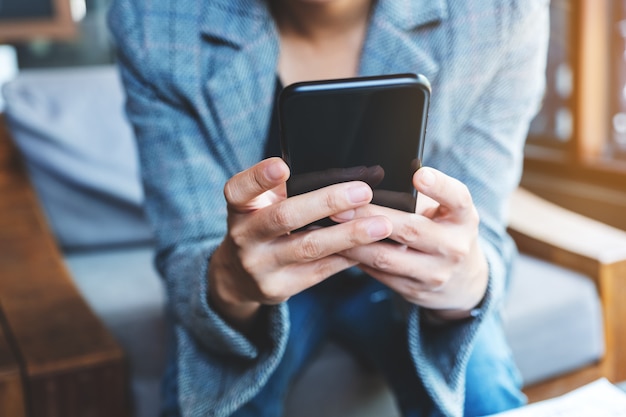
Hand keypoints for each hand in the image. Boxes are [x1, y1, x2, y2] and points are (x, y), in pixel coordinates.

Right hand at [208, 157, 392, 330]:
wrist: (238, 276)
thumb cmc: (260, 225)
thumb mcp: (260, 204)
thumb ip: (286, 189)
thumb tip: (343, 176)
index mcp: (238, 207)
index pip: (239, 189)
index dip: (259, 177)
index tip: (283, 166)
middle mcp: (243, 236)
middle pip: (285, 217)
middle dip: (327, 203)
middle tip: (363, 192)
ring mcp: (259, 265)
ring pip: (309, 247)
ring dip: (348, 235)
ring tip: (380, 225)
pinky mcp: (277, 288)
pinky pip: (319, 271)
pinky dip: (347, 257)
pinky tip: (370, 248)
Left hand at [333, 167, 487, 318]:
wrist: (463, 281)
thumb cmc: (444, 231)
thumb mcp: (446, 212)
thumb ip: (420, 199)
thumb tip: (371, 184)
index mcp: (464, 218)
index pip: (457, 198)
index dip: (439, 186)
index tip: (418, 175)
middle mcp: (454, 247)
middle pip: (410, 229)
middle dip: (370, 215)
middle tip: (340, 204)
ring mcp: (435, 273)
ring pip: (386, 257)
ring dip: (354, 242)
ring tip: (330, 226)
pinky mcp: (415, 290)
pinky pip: (379, 274)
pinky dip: (355, 259)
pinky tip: (337, 247)